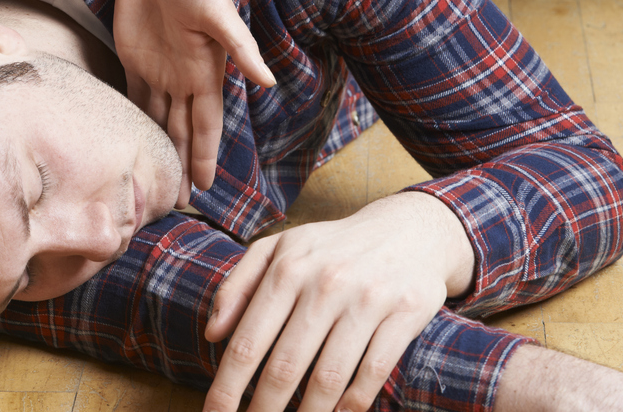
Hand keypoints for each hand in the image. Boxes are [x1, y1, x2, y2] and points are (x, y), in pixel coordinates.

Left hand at [115, 0, 274, 206]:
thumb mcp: (219, 14)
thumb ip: (241, 49)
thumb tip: (268, 82)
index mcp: (205, 73)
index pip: (205, 125)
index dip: (204, 156)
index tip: (203, 189)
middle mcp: (183, 77)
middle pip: (182, 131)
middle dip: (181, 164)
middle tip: (176, 202)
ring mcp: (158, 69)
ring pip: (158, 120)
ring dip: (158, 148)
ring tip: (155, 180)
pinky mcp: (133, 57)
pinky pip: (134, 96)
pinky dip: (134, 120)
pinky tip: (129, 142)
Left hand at [203, 193, 474, 411]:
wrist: (409, 229)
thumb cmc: (331, 246)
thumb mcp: (278, 248)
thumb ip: (238, 286)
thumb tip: (212, 333)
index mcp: (287, 267)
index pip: (248, 341)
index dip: (227, 387)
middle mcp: (325, 283)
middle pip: (284, 367)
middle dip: (264, 409)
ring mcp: (367, 299)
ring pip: (328, 378)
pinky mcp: (405, 314)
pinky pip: (373, 372)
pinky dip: (352, 404)